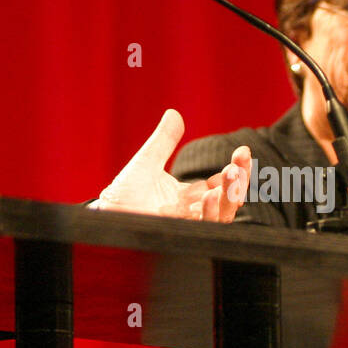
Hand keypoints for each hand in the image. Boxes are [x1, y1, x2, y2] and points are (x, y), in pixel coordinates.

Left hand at [94, 109, 250, 220]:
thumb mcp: (147, 161)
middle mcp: (192, 212)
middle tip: (241, 161)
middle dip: (239, 181)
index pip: (221, 185)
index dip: (236, 170)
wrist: (106, 212)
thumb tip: (174, 113)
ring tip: (231, 174)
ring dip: (229, 196)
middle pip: (227, 201)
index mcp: (189, 196)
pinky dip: (208, 213)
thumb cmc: (124, 192)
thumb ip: (164, 141)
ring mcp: (187, 225)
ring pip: (220, 216)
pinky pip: (200, 228)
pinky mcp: (178, 235)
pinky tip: (208, 196)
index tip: (242, 151)